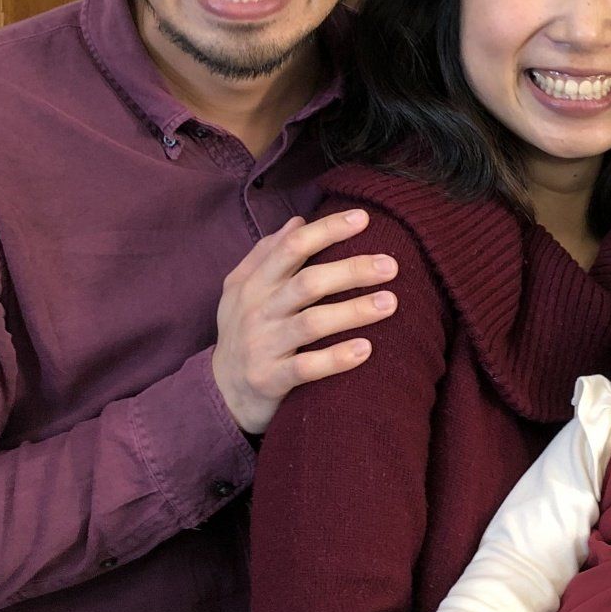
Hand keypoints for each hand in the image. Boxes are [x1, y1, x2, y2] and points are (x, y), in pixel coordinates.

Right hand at [211, 209, 397, 433]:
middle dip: (351, 270)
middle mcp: (258, 311)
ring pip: (312, 323)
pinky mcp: (270, 380)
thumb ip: (266, 254)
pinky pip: (306, 367)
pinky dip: (336, 358)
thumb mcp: (241, 290)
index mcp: (254, 284)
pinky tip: (366, 349)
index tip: (362, 218)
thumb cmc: (241, 332)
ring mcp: (263, 346)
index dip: (326, 230)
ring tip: (390, 302)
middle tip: (391, 265)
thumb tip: (297, 220)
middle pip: (308, 283)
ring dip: (353, 311)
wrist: (219, 393)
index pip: (291, 247)